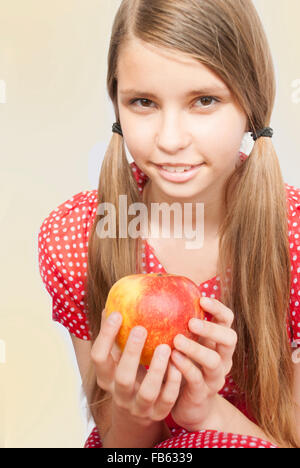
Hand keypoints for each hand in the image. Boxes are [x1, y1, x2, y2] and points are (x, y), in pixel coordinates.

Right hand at [91, 309, 181, 427]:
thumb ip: (116, 336)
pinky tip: (178, 365)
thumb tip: (114, 302)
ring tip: (165, 347)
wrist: (135, 414)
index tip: (117, 313)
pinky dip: (172, 383)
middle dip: (131, 352)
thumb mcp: (117, 359)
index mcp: (106, 377)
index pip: (98, 357)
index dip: (106, 336)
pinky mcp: (157, 414)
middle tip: (140, 328)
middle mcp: (120, 394)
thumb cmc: (127, 374)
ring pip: (147, 392)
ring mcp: (139, 407)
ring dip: (156, 369)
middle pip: (122, 377)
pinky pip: (167, 400)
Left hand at [170, 297, 237, 430]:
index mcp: (219, 342)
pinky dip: (186, 367)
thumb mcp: (188, 343)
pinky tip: (172, 359)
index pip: (227, 320)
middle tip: (191, 322)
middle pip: (229, 339)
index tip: (202, 299)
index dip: (218, 309)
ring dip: (196, 348)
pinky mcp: (202, 393)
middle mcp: (222, 358)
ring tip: (177, 340)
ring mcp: (214, 377)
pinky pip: (197, 379)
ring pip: (214, 361)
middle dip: (212, 328)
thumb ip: (182, 325)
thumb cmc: (186, 366)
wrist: (190, 406)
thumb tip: (163, 292)